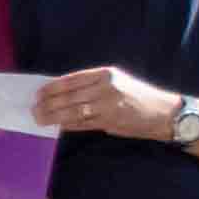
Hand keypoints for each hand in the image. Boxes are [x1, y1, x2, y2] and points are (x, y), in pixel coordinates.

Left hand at [33, 64, 184, 140]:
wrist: (164, 113)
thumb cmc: (140, 96)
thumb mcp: (118, 81)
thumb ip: (94, 85)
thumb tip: (64, 93)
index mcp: (106, 73)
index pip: (72, 79)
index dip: (52, 87)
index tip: (38, 92)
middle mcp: (106, 87)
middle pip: (69, 96)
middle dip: (48, 103)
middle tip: (34, 108)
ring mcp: (108, 105)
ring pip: (73, 111)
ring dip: (53, 116)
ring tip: (40, 118)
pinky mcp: (110, 121)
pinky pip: (83, 123)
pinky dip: (68, 125)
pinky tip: (58, 125)